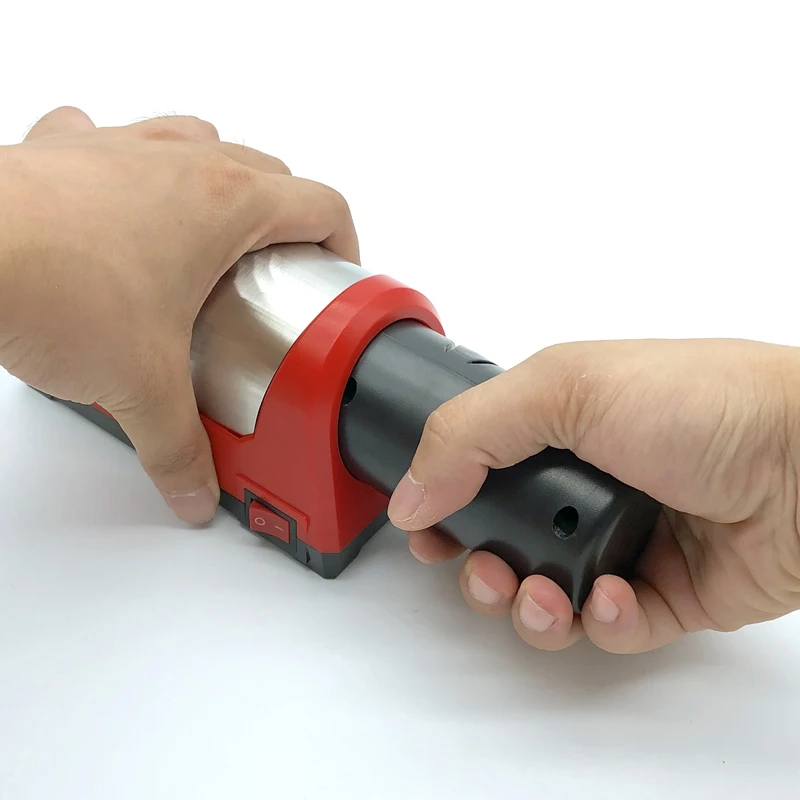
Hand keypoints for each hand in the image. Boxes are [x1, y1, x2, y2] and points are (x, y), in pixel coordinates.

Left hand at [0, 106, 357, 523]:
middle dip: (286, 219)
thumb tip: (194, 488)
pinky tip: (120, 206)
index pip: (321, 206)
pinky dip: (130, 167)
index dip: (344, 241)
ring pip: (200, 142)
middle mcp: (180, 162)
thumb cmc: (53, 286)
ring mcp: (122, 149)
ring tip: (208, 237)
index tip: (337, 272)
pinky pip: (115, 139)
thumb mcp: (140, 385)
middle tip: (275, 270)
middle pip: (268, 172)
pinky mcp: (67, 153)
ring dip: (218, 181)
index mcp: (226, 204)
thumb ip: (179, 448)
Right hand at [387, 338, 799, 652]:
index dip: (444, 508)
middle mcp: (588, 484)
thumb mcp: (565, 388)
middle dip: (481, 573)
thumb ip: (468, 433)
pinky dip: (604, 621)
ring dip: (531, 609)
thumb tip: (408, 493)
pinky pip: (612, 627)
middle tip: (487, 572)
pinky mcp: (670, 591)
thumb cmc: (701, 404)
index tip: (429, 533)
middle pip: (506, 545)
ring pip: (549, 596)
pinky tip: (616, 596)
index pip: (478, 473)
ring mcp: (628, 539)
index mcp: (559, 428)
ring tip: (546, 598)